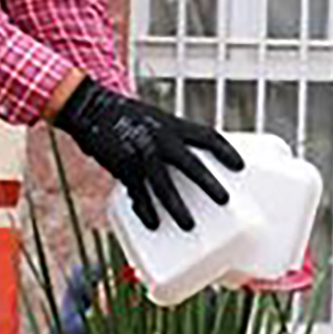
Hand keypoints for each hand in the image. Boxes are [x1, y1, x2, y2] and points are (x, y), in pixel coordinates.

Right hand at [54, 77, 243, 230]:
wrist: (91, 107)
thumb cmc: (126, 115)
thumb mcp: (157, 119)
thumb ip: (172, 139)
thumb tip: (188, 164)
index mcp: (174, 125)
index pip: (208, 136)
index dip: (226, 151)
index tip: (240, 166)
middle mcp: (162, 139)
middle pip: (192, 164)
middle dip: (209, 184)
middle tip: (224, 201)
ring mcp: (142, 153)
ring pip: (164, 186)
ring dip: (178, 208)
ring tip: (190, 226)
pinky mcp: (123, 166)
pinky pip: (138, 193)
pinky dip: (146, 210)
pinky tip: (153, 224)